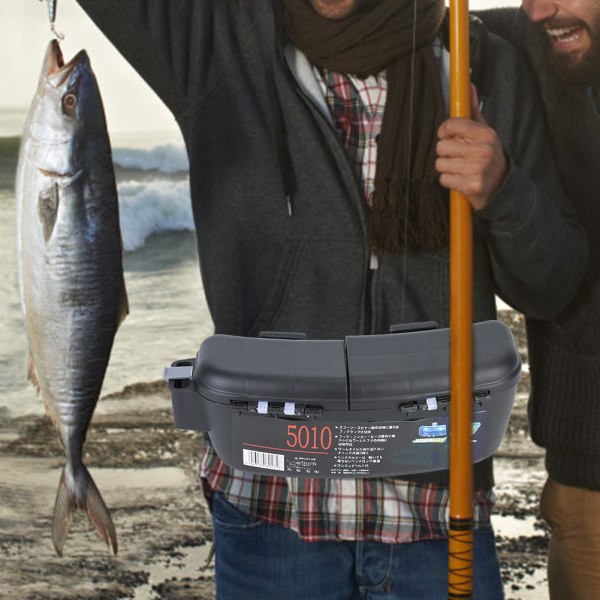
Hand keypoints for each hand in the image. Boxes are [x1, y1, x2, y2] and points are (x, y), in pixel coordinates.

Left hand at [435, 85, 507, 210]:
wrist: (501, 185)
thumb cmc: (488, 155)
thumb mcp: (484, 132)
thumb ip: (473, 110)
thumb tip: (469, 85)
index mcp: (486, 134)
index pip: (451, 125)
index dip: (444, 131)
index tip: (448, 135)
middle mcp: (483, 150)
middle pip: (441, 146)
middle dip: (446, 152)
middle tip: (458, 156)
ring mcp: (478, 169)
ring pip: (440, 164)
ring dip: (446, 168)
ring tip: (460, 168)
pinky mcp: (471, 186)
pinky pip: (444, 179)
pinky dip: (449, 181)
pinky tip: (461, 179)